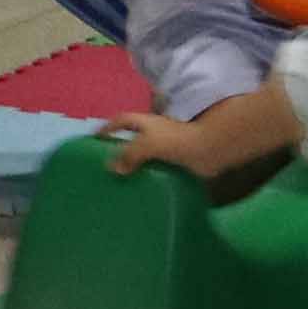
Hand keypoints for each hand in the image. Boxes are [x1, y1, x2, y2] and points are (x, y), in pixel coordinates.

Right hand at [100, 108, 227, 177]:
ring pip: (146, 154)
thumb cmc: (179, 140)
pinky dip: (151, 175)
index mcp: (147, 123)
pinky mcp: (178, 162)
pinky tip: (143, 188)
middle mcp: (156, 133)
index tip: (95, 138)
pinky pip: (159, 168)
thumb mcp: (149, 143)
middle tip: (106, 164)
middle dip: (121, 147)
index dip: (108, 127)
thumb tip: (112, 167)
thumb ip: (131, 153)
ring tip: (121, 180)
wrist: (212, 149)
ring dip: (136, 164)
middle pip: (134, 137)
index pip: (122, 120)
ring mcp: (168, 147)